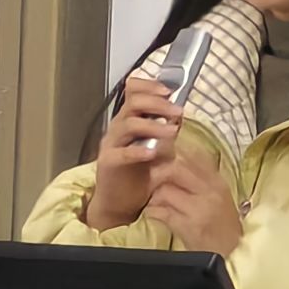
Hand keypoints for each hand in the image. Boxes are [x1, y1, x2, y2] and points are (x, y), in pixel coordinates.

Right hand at [85, 73, 182, 228]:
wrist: (120, 202)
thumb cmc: (138, 174)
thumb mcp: (157, 148)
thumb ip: (165, 130)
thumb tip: (180, 114)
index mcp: (129, 120)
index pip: (133, 91)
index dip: (149, 86)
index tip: (169, 91)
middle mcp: (118, 128)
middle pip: (132, 103)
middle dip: (157, 103)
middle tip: (177, 111)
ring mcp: (111, 144)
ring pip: (128, 125)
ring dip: (153, 125)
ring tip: (172, 132)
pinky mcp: (108, 163)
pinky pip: (121, 153)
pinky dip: (138, 151)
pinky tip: (152, 153)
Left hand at [145, 154, 243, 257]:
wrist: (233, 254)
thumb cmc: (223, 225)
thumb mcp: (218, 196)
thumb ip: (200, 178)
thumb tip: (176, 157)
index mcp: (217, 182)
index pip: (194, 154)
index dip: (172, 150)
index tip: (159, 153)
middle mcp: (210, 191)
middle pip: (176, 168)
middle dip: (157, 172)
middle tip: (149, 178)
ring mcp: (199, 209)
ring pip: (165, 191)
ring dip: (153, 196)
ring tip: (152, 200)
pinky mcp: (188, 226)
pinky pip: (162, 213)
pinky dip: (152, 212)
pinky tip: (153, 213)